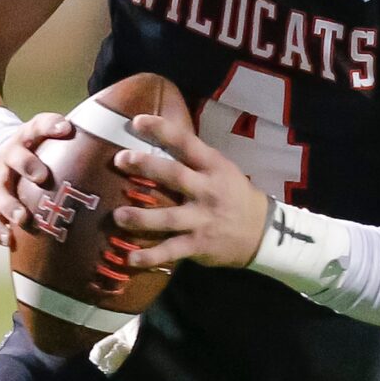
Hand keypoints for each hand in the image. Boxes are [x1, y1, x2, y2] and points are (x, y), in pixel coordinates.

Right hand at [0, 113, 73, 247]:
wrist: (2, 166)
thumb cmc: (39, 157)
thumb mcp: (51, 145)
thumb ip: (76, 147)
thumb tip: (123, 157)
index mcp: (28, 139)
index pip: (38, 126)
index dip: (50, 125)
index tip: (66, 128)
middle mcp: (10, 157)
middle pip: (16, 157)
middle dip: (28, 166)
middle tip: (42, 177)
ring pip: (0, 191)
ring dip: (11, 205)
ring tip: (23, 218)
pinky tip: (9, 240)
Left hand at [113, 113, 270, 270]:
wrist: (262, 232)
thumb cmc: (232, 195)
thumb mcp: (221, 169)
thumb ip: (193, 160)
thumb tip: (155, 141)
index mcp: (212, 166)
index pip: (186, 143)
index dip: (162, 130)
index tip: (137, 121)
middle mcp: (207, 190)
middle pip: (174, 176)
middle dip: (146, 166)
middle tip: (120, 160)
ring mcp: (203, 219)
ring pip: (168, 217)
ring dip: (141, 217)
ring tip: (117, 215)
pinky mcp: (198, 244)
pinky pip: (171, 250)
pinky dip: (150, 256)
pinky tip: (130, 259)